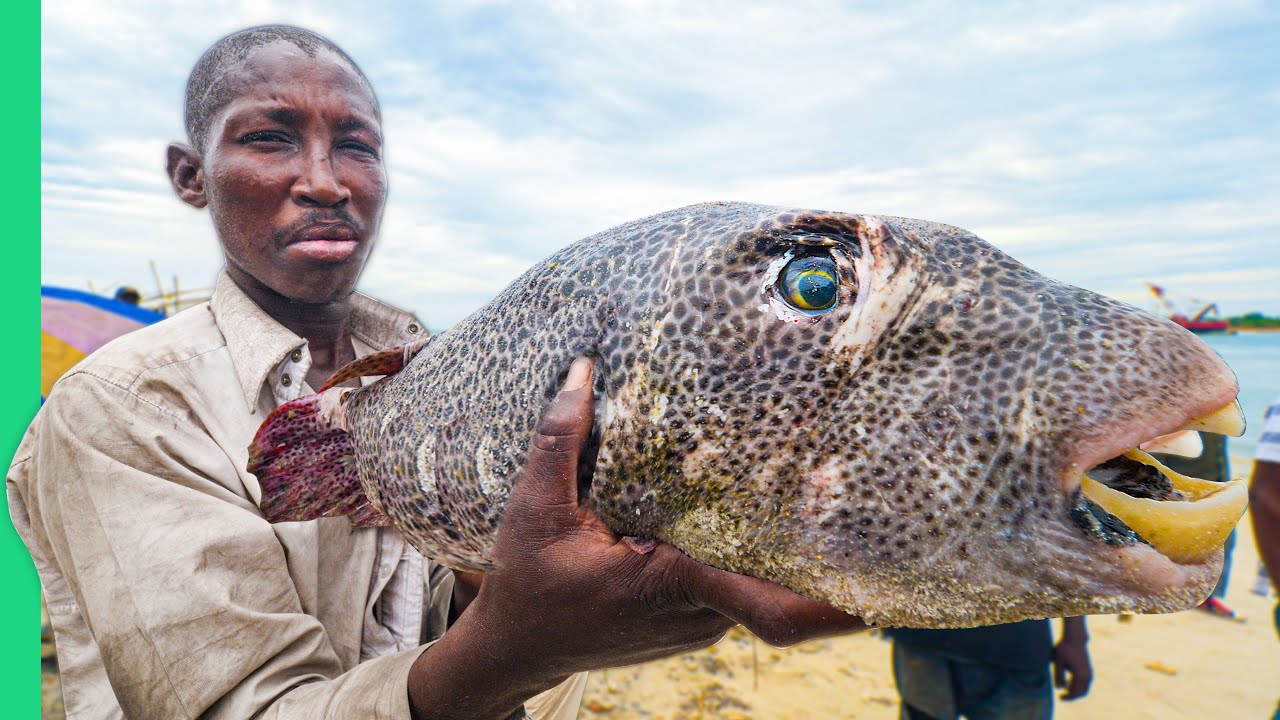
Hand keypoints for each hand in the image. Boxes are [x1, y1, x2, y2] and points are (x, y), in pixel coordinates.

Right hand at [409, 357, 862, 718]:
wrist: (520, 648)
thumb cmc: (528, 585)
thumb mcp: (533, 510)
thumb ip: (559, 441)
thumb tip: (583, 372)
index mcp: (668, 584)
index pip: (764, 602)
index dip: (826, 601)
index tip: (881, 589)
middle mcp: (700, 612)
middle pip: (783, 580)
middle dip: (825, 542)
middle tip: (860, 479)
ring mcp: (704, 621)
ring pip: (766, 579)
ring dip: (790, 541)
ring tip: (823, 478)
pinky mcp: (701, 619)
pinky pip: (745, 580)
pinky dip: (758, 549)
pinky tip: (768, 504)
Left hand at [1051, 634, 1091, 700]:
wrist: (1075, 638)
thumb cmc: (1064, 649)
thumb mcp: (1058, 662)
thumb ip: (1058, 676)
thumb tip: (1059, 688)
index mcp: (1080, 675)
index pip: (1075, 692)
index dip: (1068, 697)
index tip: (1060, 698)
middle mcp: (1087, 676)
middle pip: (1081, 692)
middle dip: (1072, 696)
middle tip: (1062, 696)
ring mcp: (1089, 673)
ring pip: (1084, 688)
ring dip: (1076, 692)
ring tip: (1065, 691)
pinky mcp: (1089, 669)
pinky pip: (1085, 683)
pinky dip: (1079, 686)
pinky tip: (1070, 684)